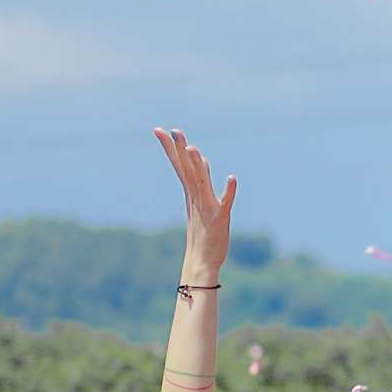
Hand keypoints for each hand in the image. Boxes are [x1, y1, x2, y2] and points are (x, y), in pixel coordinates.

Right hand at [153, 128, 238, 271]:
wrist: (201, 262)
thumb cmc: (202, 232)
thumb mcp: (200, 201)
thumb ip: (201, 179)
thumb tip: (201, 158)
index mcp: (190, 193)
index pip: (178, 165)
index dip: (169, 148)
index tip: (159, 130)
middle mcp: (196, 197)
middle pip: (187, 170)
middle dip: (180, 150)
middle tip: (174, 131)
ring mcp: (207, 207)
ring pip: (201, 183)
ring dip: (198, 167)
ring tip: (193, 149)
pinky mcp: (220, 218)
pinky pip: (225, 203)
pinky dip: (228, 191)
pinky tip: (232, 178)